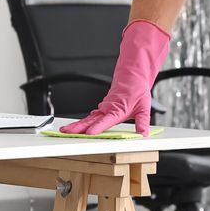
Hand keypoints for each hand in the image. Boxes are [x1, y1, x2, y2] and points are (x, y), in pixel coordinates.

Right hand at [57, 20, 168, 134]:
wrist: (132, 77)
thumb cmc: (137, 91)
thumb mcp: (144, 108)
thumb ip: (142, 122)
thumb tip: (142, 134)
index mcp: (117, 110)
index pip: (106, 121)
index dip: (98, 127)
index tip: (90, 133)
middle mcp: (107, 109)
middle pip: (90, 120)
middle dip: (77, 127)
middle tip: (66, 132)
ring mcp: (103, 109)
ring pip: (87, 118)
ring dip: (76, 125)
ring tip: (65, 131)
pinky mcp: (102, 109)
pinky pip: (90, 116)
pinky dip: (82, 122)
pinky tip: (76, 127)